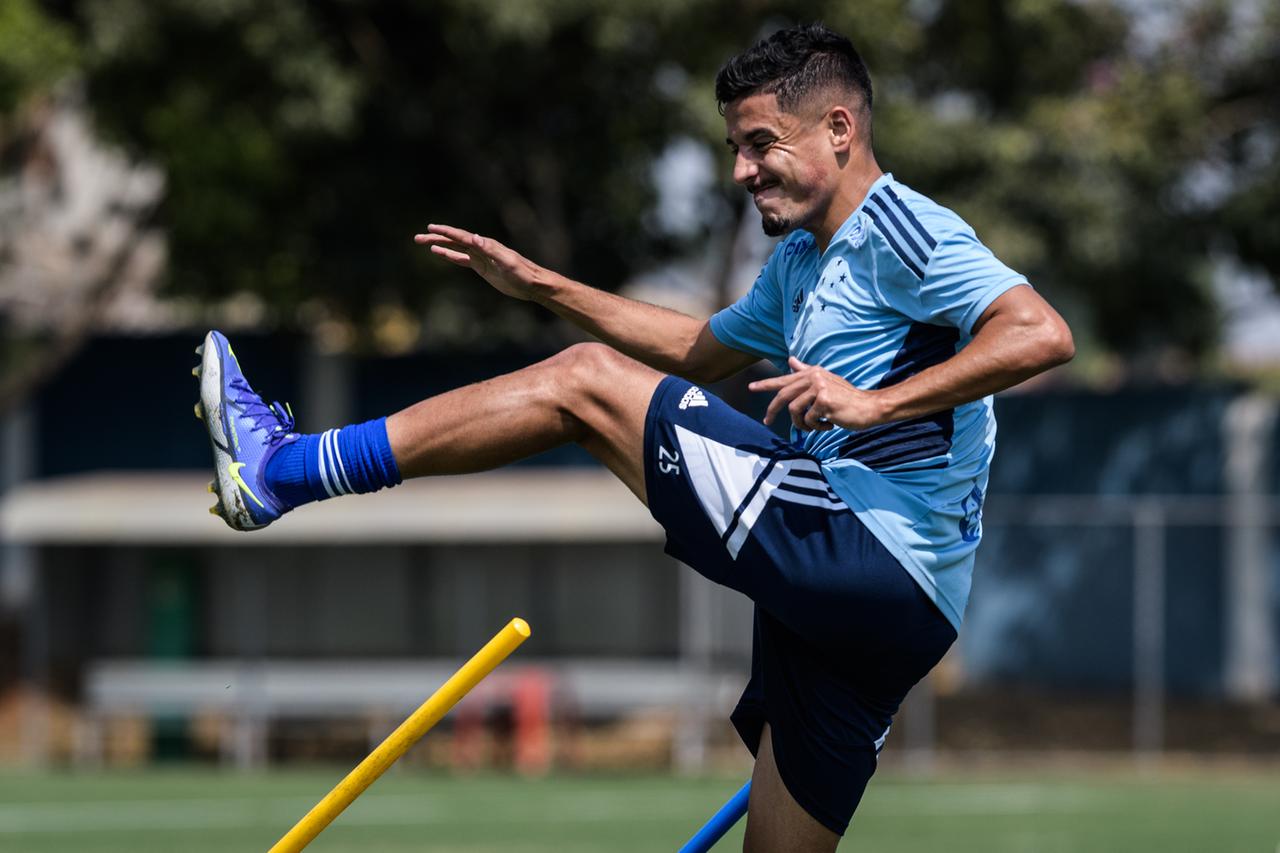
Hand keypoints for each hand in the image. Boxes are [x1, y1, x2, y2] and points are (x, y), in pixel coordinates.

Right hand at [414, 224, 541, 300]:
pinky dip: (449, 255)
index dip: (446, 233)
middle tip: (418, 238)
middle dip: (437, 238)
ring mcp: (480, 257)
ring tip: (423, 243)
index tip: (430, 228)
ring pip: (455, 248)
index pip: (462, 237)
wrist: (533, 284)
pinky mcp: (482, 266)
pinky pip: (461, 259)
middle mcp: (482, 247)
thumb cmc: (523, 274)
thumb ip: (492, 251)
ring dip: (440, 245)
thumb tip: (475, 238)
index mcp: (486, 245)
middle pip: (455, 240)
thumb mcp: (508, 263)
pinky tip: (440, 253)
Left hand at [748, 357, 885, 431]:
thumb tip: (791, 360)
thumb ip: (807, 372)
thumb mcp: (826, 381)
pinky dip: (816, 427)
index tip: (751, 387)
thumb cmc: (847, 398)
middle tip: (767, 421)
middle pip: (784, 395)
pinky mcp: (824, 401)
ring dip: (802, 424)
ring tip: (815, 426)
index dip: (766, 384)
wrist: (869, 407)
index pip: (785, 379)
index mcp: (813, 373)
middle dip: (773, 410)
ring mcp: (819, 388)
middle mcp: (814, 377)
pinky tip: (829, 424)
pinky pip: (808, 420)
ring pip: (795, 411)